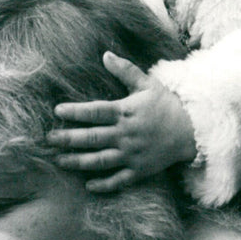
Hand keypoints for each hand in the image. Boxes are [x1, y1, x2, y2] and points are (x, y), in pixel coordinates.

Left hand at [47, 52, 196, 192]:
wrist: (192, 129)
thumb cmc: (166, 104)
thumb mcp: (147, 83)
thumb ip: (124, 70)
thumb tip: (105, 54)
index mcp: (125, 111)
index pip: (95, 111)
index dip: (75, 111)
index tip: (57, 111)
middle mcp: (126, 134)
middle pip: (92, 137)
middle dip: (68, 139)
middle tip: (48, 139)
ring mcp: (132, 154)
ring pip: (100, 160)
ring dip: (78, 162)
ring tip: (59, 161)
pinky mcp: (140, 170)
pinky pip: (118, 180)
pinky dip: (103, 184)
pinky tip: (88, 185)